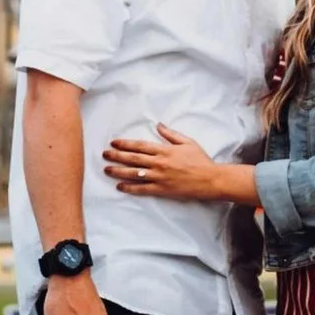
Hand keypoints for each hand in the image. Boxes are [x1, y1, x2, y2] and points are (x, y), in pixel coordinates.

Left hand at [101, 120, 237, 204]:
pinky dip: (130, 188)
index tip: (114, 142)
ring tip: (107, 170)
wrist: (210, 179)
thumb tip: (158, 125)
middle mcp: (159, 163)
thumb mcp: (187, 142)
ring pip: (134, 174)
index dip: (125, 144)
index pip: (140, 146)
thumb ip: (171, 134)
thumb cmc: (200, 160)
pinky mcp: (162, 190)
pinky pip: (143, 189)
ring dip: (119, 171)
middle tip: (104, 155)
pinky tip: (120, 186)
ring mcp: (160, 177)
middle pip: (133, 158)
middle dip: (117, 156)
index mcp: (164, 150)